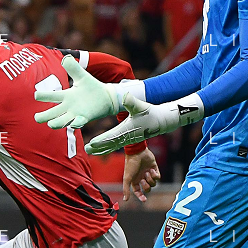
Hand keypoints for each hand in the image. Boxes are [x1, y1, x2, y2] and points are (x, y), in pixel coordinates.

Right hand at [34, 55, 121, 128]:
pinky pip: (79, 122)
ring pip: (62, 121)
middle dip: (44, 116)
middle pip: (52, 113)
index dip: (43, 96)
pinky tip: (75, 123)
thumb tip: (65, 58)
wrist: (107, 97)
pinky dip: (76, 123)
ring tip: (51, 124)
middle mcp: (68, 107)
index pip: (52, 96)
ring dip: (57, 123)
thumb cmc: (92, 87)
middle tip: (37, 118)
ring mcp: (76, 113)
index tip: (36, 95)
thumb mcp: (81, 76)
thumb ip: (73, 67)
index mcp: (66, 96)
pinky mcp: (85, 117)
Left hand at [85, 93, 202, 155]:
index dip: (102, 140)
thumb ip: (132, 102)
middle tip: (86, 149)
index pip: (112, 136)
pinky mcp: (128, 139)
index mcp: (127, 129)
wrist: (160, 120)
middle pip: (110, 144)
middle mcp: (126, 136)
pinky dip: (106, 148)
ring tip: (89, 151)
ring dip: (100, 149)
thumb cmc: (150, 112)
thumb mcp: (141, 105)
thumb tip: (125, 96)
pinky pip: (115, 146)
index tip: (92, 142)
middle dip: (98, 147)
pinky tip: (99, 150)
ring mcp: (128, 139)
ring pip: (111, 146)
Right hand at [122, 148, 160, 201]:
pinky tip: (151, 170)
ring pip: (154, 183)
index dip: (141, 196)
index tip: (144, 200)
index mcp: (134, 180)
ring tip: (147, 172)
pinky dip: (155, 175)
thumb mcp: (127, 178)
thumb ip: (126, 189)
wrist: (137, 151)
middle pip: (148, 188)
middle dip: (147, 186)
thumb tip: (125, 200)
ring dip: (151, 179)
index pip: (138, 191)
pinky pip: (158, 177)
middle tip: (143, 180)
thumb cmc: (131, 165)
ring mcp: (148, 173)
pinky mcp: (154, 168)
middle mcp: (141, 177)